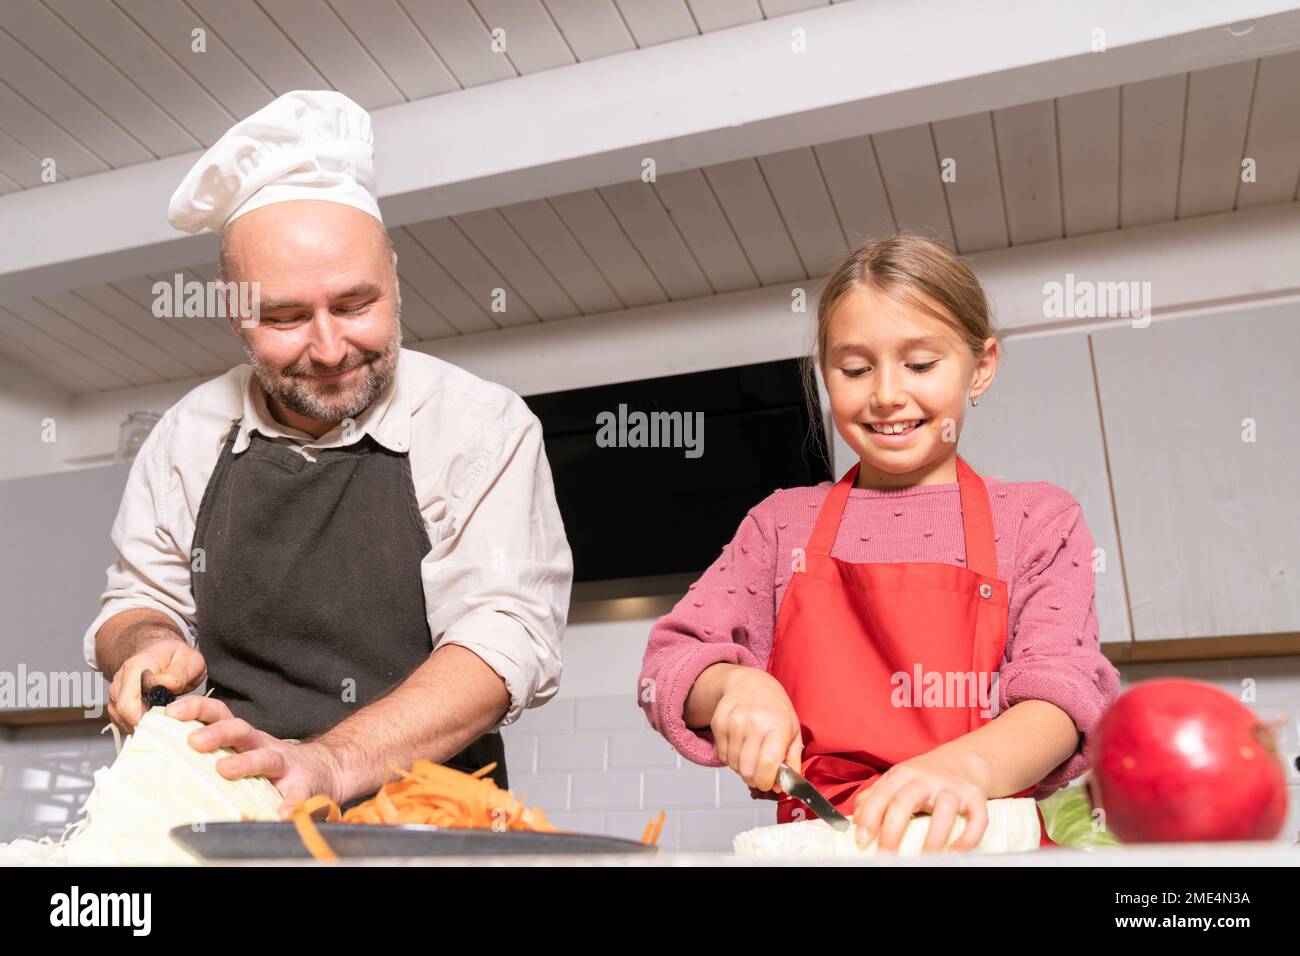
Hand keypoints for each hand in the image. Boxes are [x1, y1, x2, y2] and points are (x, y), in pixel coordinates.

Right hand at [107, 637, 206, 732]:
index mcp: (135, 668)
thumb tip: (166, 684)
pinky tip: (154, 719)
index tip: (165, 723)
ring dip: (142, 725)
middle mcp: (120, 681)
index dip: (147, 719)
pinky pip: (123, 721)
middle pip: (123, 714)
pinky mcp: (117, 703)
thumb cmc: (176, 657)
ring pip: (122, 720)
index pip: (129, 703)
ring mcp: (116, 693)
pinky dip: (138, 724)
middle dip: (146, 724)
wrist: (162, 653)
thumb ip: (179, 673)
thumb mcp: (188, 659)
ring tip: (163, 719)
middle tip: (168, 724)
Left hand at [165, 696, 345, 819]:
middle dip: (217, 732)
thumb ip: (216, 756)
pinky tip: (282, 813)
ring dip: (246, 762)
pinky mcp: (305, 786)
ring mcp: (286, 765)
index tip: (171, 712)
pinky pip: (298, 794)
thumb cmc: (275, 766)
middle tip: (194, 742)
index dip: (197, 709)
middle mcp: (263, 746)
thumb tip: (165, 761)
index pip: (220, 716)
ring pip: (266, 757)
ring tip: (226, 771)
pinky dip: (290, 803)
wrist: (328, 770)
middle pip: (240, 730)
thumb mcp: (247, 753)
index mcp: (246, 738)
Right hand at [710, 666, 801, 792]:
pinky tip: (740, 746)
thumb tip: (786, 786)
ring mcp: (733, 723)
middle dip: (755, 779)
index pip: (767, 763)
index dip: (767, 781)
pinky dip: (731, 758)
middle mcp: (753, 723)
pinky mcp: (718, 724)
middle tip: (761, 774)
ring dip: (742, 768)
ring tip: (751, 755)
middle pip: (748, 769)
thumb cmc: (774, 707)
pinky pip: (722, 756)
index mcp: (777, 726)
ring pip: (733, 765)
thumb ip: (793, 760)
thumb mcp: (793, 730)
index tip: (770, 783)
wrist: (749, 683)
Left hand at [852, 747, 991, 853]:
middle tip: (885, 855)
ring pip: (944, 810)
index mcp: (904, 774)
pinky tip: (955, 852)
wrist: (963, 761)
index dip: (870, 818)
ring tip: (923, 859)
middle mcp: (927, 779)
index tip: (861, 839)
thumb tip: (856, 818)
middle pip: (906, 801)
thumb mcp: (897, 779)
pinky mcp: (976, 798)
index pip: (883, 795)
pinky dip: (968, 837)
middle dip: (892, 830)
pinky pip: (977, 819)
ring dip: (933, 838)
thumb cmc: (925, 776)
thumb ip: (876, 796)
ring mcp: (953, 788)